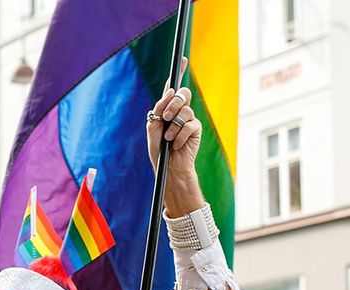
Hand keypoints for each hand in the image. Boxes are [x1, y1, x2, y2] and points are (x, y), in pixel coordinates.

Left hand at [146, 59, 202, 213]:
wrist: (169, 168)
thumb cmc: (159, 151)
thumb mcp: (152, 128)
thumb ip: (158, 109)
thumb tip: (170, 92)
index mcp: (167, 110)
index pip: (173, 89)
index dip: (179, 73)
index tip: (182, 60)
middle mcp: (180, 112)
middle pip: (182, 94)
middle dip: (173, 104)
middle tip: (165, 117)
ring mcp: (189, 120)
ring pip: (185, 111)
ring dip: (173, 126)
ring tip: (169, 139)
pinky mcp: (196, 129)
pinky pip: (189, 125)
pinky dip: (180, 136)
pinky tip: (177, 145)